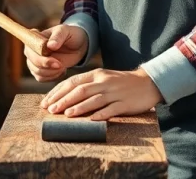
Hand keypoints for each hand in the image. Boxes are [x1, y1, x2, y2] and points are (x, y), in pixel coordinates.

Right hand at [25, 24, 87, 81]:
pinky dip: (53, 77)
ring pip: (37, 72)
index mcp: (34, 38)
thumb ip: (58, 37)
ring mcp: (34, 61)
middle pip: (32, 63)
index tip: (56, 61)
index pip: (30, 50)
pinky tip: (61, 70)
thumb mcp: (65, 31)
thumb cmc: (69, 35)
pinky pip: (41, 78)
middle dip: (47, 66)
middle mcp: (31, 50)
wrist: (76, 46)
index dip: (40, 58)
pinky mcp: (39, 71)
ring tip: (63, 66)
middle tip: (61, 65)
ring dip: (51, 72)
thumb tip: (50, 46)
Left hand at [39, 68, 161, 120]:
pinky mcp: (124, 103)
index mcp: (97, 74)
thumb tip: (66, 95)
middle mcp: (104, 82)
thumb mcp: (103, 78)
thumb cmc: (122, 83)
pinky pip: (111, 109)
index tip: (47, 101)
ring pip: (93, 99)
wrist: (148, 83)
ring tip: (65, 115)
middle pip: (80, 90)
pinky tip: (91, 119)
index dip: (58, 92)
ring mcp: (115, 93)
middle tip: (51, 110)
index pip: (73, 82)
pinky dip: (100, 114)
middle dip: (63, 100)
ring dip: (78, 107)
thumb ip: (87, 84)